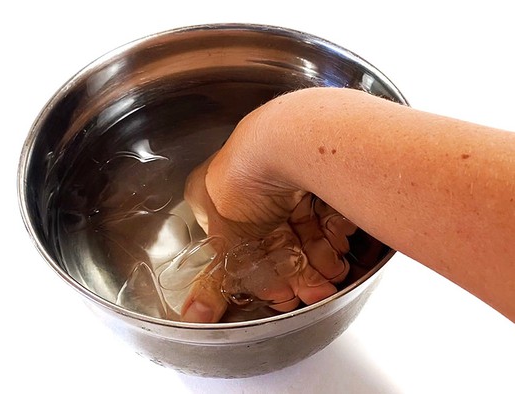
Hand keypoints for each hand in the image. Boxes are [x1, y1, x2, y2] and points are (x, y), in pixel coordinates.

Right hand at [180, 119, 355, 321]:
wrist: (285, 141)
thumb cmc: (243, 182)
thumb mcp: (226, 242)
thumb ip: (215, 281)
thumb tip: (194, 314)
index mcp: (214, 193)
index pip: (239, 241)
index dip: (262, 270)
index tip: (282, 293)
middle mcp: (247, 182)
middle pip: (274, 235)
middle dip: (297, 269)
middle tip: (314, 291)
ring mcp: (280, 174)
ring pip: (302, 224)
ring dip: (319, 255)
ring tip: (332, 276)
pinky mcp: (312, 170)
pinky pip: (321, 207)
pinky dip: (331, 230)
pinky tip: (339, 247)